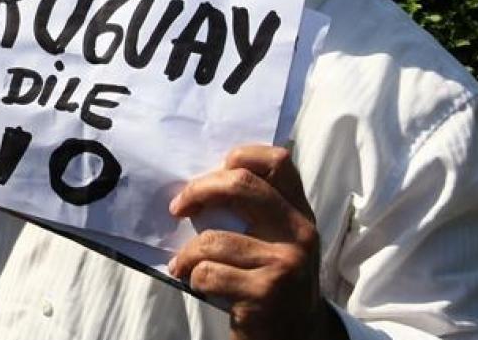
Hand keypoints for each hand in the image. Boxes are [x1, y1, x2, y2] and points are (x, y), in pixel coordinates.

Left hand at [167, 145, 345, 339]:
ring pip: (213, 239)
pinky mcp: (265, 293)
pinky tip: (198, 283)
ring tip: (184, 263)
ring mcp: (285, 263)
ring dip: (187, 253)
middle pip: (240, 185)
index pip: (277, 161)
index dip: (241, 155)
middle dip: (198, 191)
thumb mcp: (277, 241)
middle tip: (178, 208)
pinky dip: (193, 277)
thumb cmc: (272, 281)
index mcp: (299, 212)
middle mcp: (298, 233)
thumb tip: (201, 183)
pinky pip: (209, 272)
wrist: (298, 337)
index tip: (212, 172)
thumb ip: (256, 211)